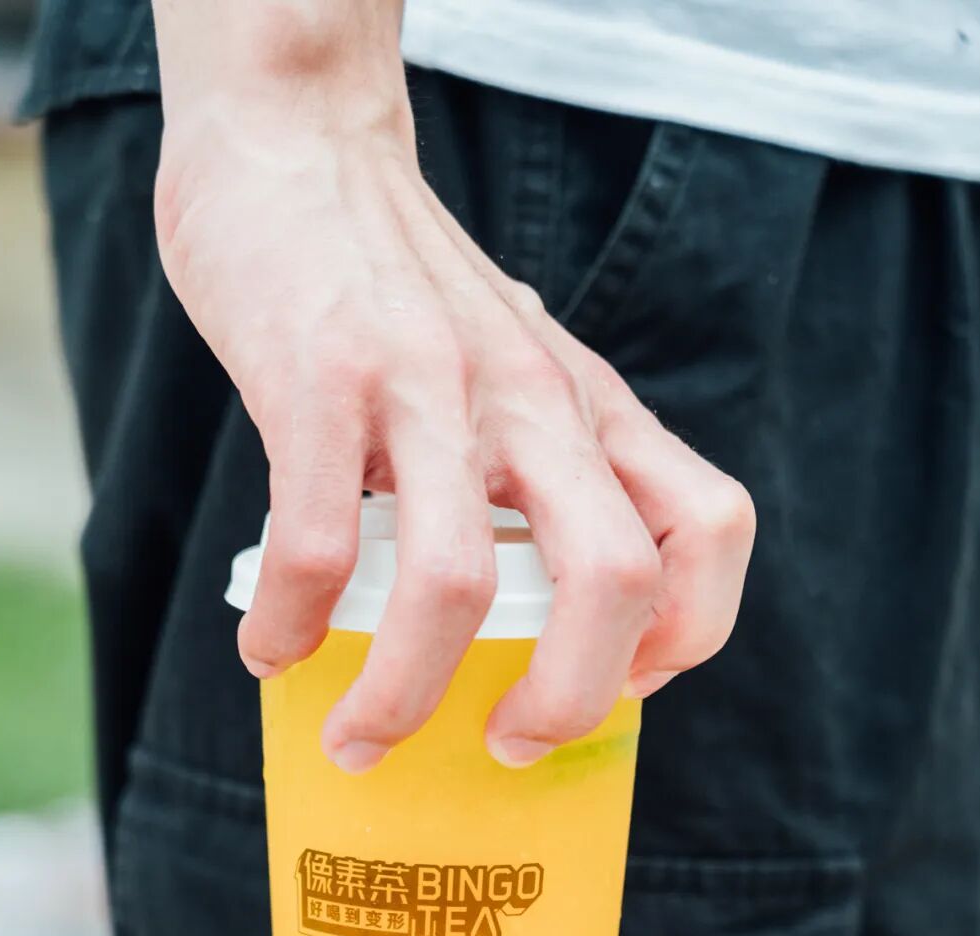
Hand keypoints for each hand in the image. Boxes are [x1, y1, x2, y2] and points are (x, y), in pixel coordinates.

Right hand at [154, 61, 754, 770]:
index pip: (708, 527)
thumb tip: (521, 610)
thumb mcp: (516, 368)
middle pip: (615, 579)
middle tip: (504, 748)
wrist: (303, 142)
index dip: (686, 635)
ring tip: (357, 739)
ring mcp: (430, 390)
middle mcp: (532, 403)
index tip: (618, 688)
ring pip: (459, 582)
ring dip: (404, 695)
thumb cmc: (405, 287)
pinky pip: (317, 543)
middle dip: (568, 703)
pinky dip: (291, 624)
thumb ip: (538, 466)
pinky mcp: (323, 380)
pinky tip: (270, 651)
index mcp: (590, 410)